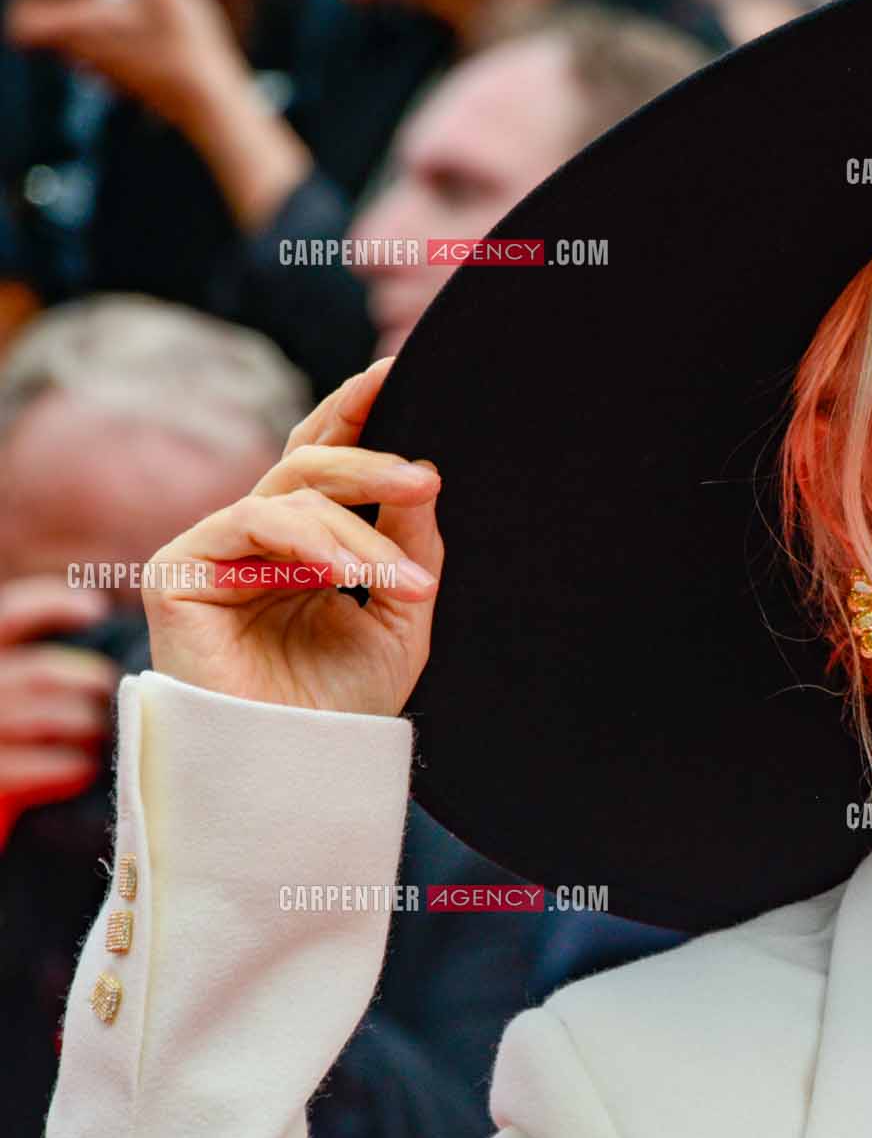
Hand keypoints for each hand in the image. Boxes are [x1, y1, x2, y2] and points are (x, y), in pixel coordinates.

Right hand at [0, 579, 120, 849]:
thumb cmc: (5, 749)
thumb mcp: (11, 698)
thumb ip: (37, 672)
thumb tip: (101, 623)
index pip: (7, 618)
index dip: (48, 606)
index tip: (94, 608)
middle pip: (39, 675)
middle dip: (87, 683)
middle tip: (107, 696)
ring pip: (52, 718)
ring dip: (87, 726)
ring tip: (94, 736)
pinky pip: (45, 767)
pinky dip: (72, 767)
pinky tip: (79, 770)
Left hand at [3, 0, 310, 229]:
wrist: (214, 103)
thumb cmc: (186, 47)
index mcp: (76, 28)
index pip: (20, 21)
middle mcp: (81, 53)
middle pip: (43, 27)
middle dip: (54, 1)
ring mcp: (103, 71)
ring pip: (72, 42)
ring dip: (83, 18)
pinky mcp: (127, 81)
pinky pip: (102, 54)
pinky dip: (109, 37)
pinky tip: (138, 24)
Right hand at [144, 357, 441, 715]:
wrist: (300, 768)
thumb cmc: (343, 701)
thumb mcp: (401, 613)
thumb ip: (409, 543)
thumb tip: (424, 475)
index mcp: (306, 540)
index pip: (326, 458)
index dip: (355, 411)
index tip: (396, 369)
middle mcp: (258, 536)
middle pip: (309, 463)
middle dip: (372, 462)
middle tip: (425, 480)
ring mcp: (215, 549)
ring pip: (292, 499)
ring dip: (357, 535)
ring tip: (405, 584)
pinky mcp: (180, 570)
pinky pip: (250, 524)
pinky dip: (308, 544)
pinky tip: (344, 577)